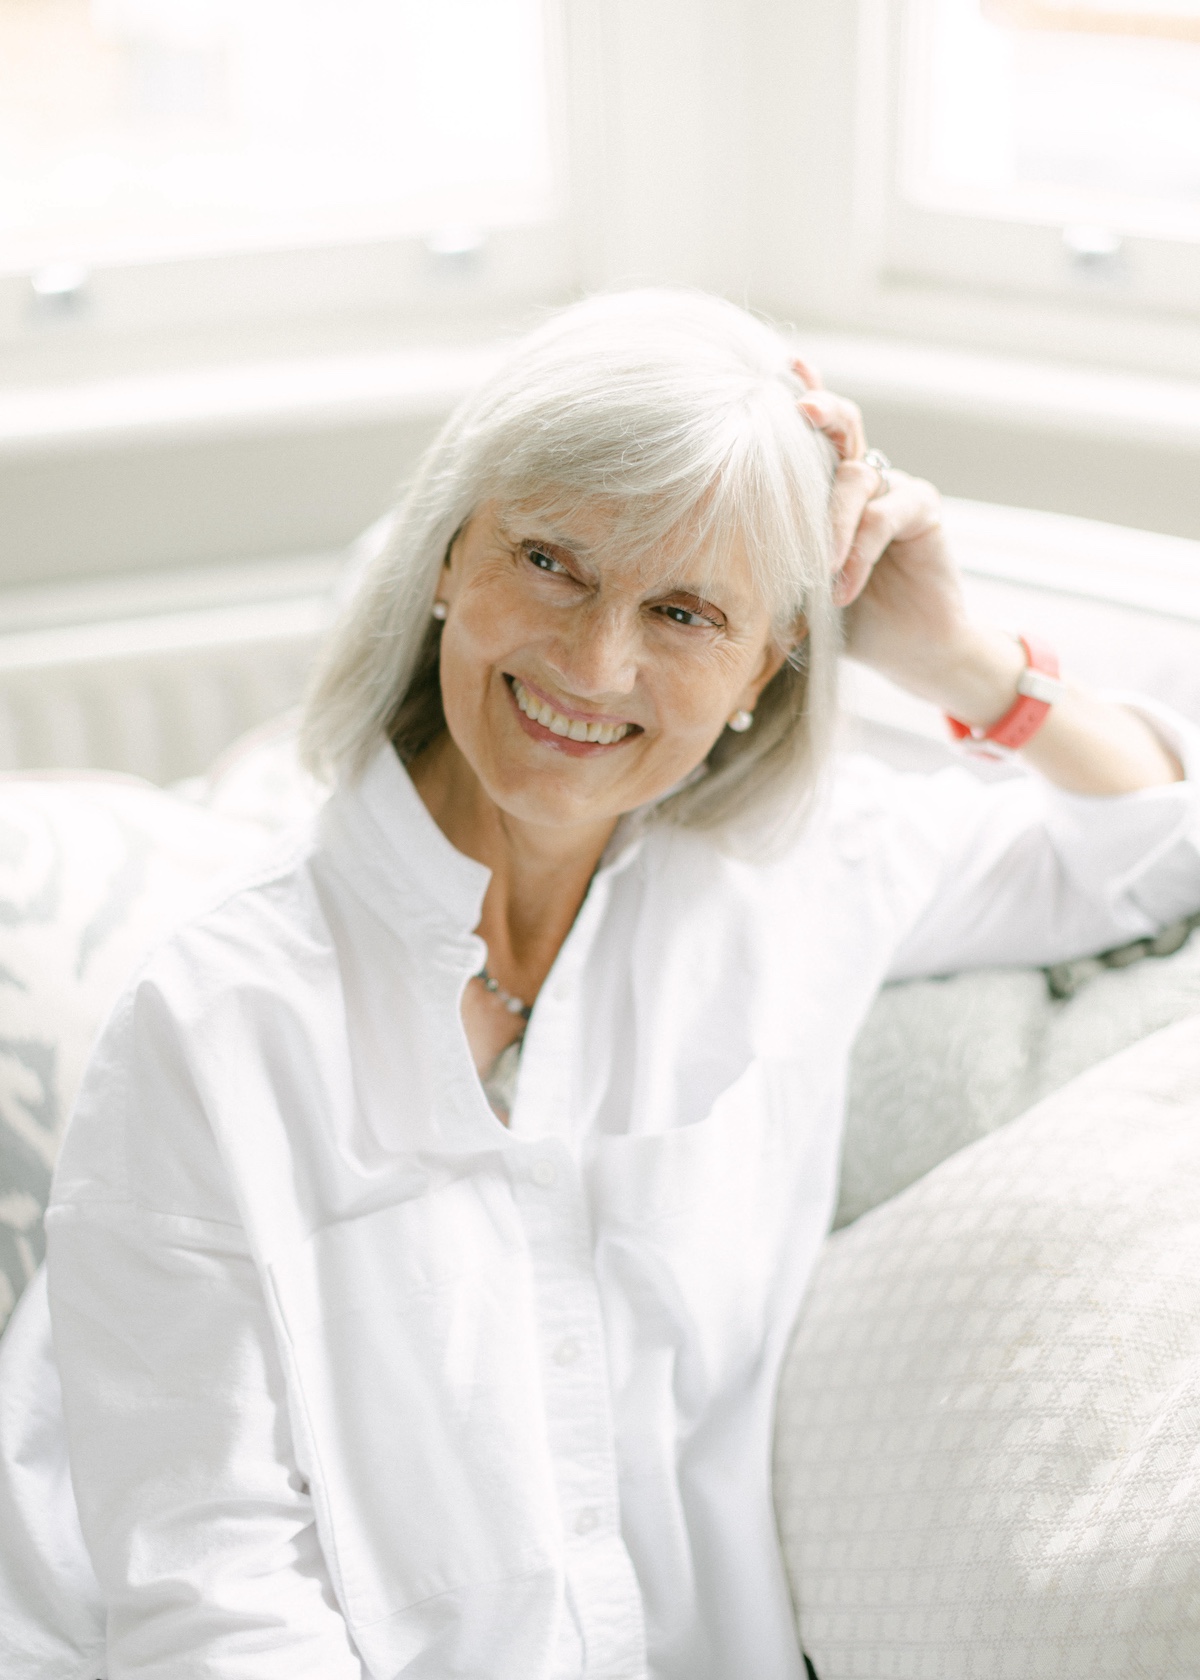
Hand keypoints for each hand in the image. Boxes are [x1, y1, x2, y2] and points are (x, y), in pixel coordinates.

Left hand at [793, 359, 1024, 725]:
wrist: (909, 650)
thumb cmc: (844, 617)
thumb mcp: (796, 583)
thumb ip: (773, 554)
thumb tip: (708, 543)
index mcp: (826, 486)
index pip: (807, 437)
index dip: (796, 400)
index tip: (775, 371)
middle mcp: (861, 477)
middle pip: (841, 427)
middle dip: (820, 413)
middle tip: (800, 410)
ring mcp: (895, 489)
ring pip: (856, 477)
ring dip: (831, 523)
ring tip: (819, 570)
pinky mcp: (922, 511)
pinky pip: (885, 515)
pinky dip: (859, 549)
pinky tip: (842, 587)